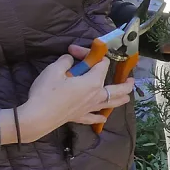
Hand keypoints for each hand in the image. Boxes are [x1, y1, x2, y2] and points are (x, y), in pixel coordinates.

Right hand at [2, 49, 135, 142]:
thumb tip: (69, 59)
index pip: (101, 64)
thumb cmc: (46, 92)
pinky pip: (94, 117)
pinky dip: (100, 117)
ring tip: (127, 97)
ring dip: (120, 99)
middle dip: (126, 84)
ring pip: (111, 103)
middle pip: (117, 89)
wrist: (38, 117)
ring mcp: (89, 108)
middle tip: (131, 80)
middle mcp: (96, 95)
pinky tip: (103, 118)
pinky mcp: (80, 117)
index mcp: (92, 82)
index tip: (76, 52)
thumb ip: (65, 62)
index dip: (92, 55)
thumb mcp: (54, 70)